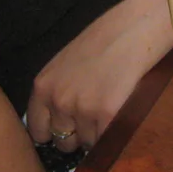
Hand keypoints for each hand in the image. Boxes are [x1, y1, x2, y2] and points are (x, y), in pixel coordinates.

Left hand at [26, 0, 172, 149]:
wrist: (134, 28)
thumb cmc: (104, 41)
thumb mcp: (65, 65)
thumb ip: (57, 91)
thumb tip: (56, 124)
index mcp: (43, 86)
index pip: (38, 131)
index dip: (55, 132)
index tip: (68, 128)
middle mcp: (58, 100)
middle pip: (63, 141)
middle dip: (78, 134)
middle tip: (95, 115)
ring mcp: (81, 109)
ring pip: (88, 143)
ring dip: (98, 132)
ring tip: (111, 105)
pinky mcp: (107, 114)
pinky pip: (107, 140)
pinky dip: (114, 131)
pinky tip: (121, 109)